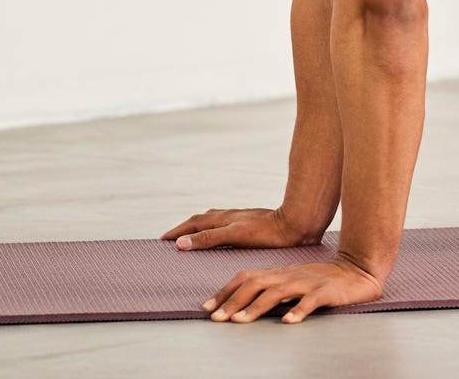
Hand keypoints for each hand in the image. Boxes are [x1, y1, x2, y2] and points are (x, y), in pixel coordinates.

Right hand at [161, 206, 320, 250]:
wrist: (296, 225)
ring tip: (190, 235)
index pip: (193, 224)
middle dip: (184, 228)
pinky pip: (224, 226)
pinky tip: (220, 237)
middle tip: (170, 238)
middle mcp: (229, 216)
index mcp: (223, 219)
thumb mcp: (235, 235)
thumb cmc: (268, 232)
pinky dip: (213, 230)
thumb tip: (181, 242)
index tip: (162, 241)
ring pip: (213, 221)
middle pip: (200, 220)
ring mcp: (240, 219)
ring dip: (198, 228)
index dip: (178, 232)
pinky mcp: (250, 225)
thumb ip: (209, 238)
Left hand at [203, 256, 383, 323]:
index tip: (206, 309)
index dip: (225, 292)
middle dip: (233, 301)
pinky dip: (298, 310)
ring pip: (278, 292)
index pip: (246, 278)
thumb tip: (242, 305)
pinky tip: (289, 322)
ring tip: (240, 321)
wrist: (359, 269)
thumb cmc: (324, 280)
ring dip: (256, 306)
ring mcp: (307, 282)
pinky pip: (311, 301)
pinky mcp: (326, 291)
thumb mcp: (293, 282)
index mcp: (280, 273)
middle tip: (216, 318)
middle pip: (256, 283)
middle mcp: (289, 275)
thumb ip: (272, 290)